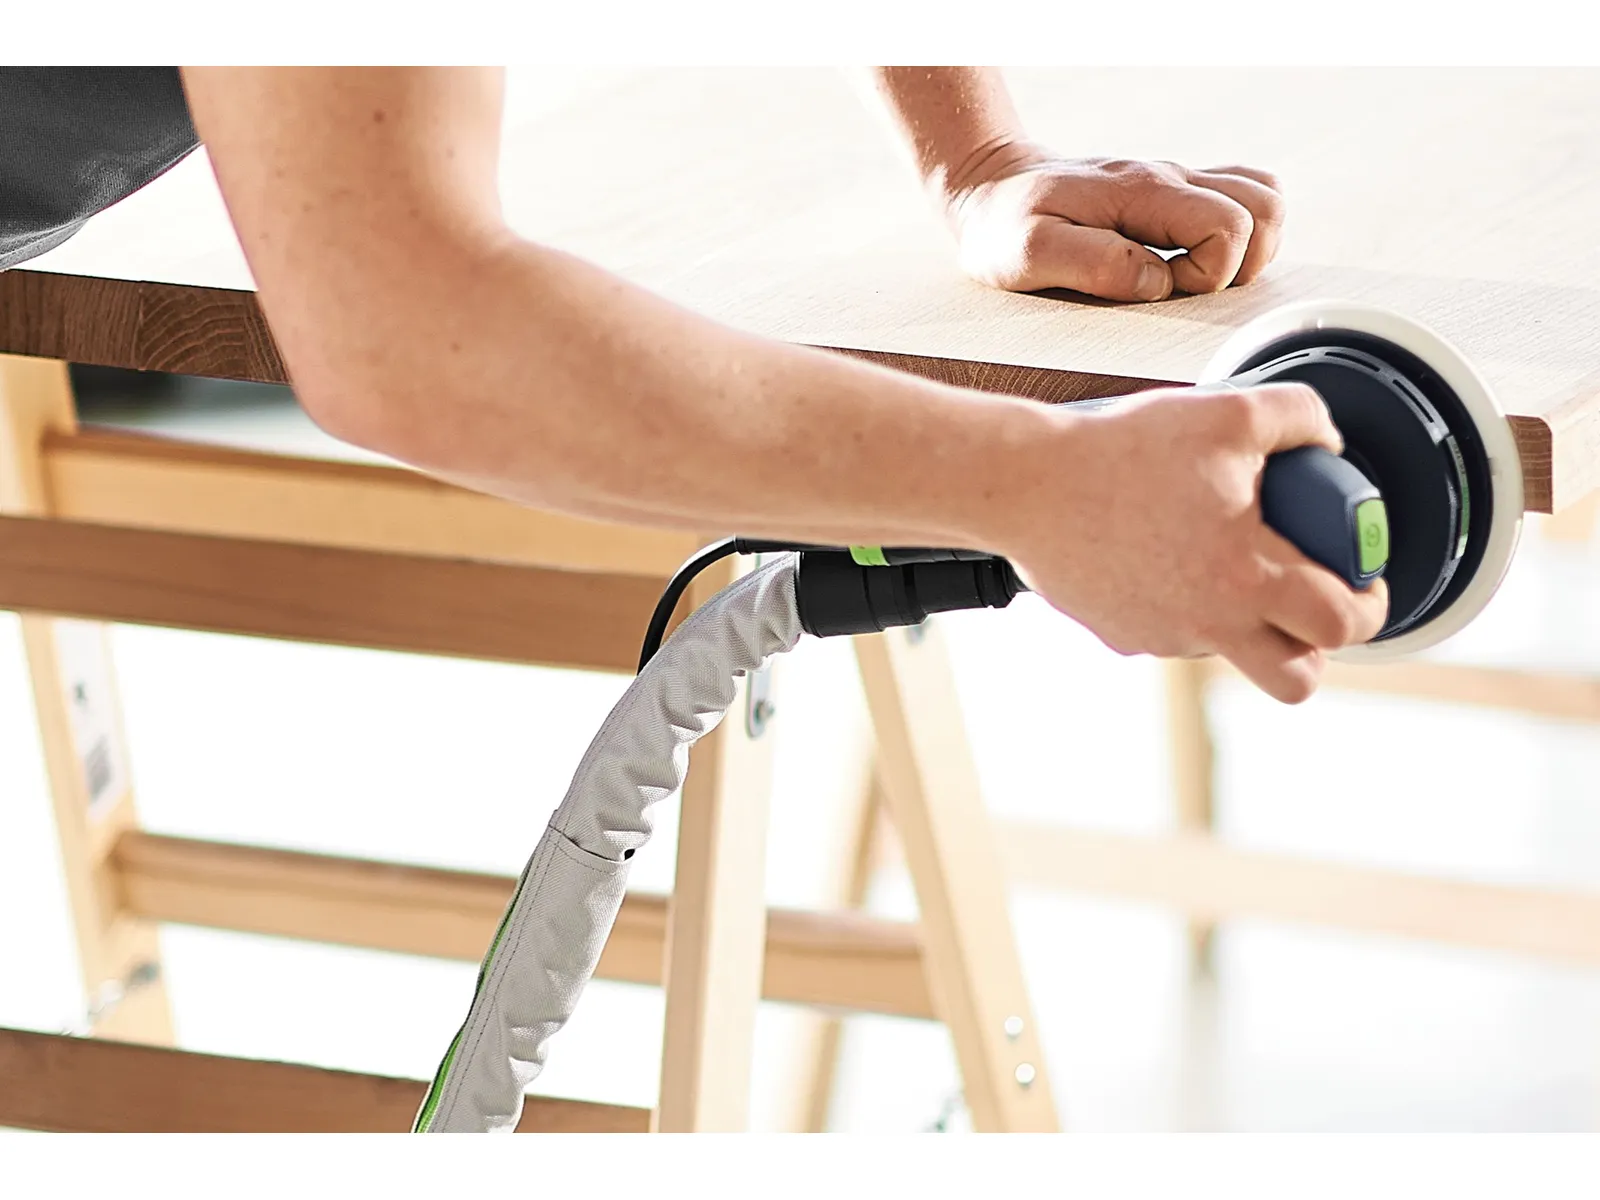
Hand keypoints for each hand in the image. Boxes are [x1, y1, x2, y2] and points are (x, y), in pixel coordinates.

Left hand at [944, 139, 1285, 301]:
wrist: (989, 187)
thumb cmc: (1004, 226)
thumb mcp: (1029, 253)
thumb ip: (1095, 264)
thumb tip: (1158, 281)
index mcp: (1143, 192)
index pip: (1230, 227)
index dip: (1210, 275)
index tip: (1164, 291)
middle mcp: (1170, 178)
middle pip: (1264, 210)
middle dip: (1239, 266)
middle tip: (1182, 287)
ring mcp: (1176, 181)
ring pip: (1265, 199)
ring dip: (1250, 249)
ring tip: (1197, 276)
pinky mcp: (1173, 192)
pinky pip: (1242, 197)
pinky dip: (1241, 234)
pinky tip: (1197, 260)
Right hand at [995, 382, 1388, 702]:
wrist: (1028, 487)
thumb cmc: (1120, 452)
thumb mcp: (1227, 411)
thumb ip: (1299, 417)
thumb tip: (1327, 441)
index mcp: (1247, 575)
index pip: (1341, 624)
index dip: (1372, 607)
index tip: (1365, 585)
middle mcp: (1210, 621)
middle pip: (1294, 680)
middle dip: (1317, 650)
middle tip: (1313, 605)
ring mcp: (1163, 635)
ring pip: (1230, 654)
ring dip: (1245, 622)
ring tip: (1227, 562)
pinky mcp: (1123, 633)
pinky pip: (1171, 633)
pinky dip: (1181, 604)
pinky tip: (1161, 554)